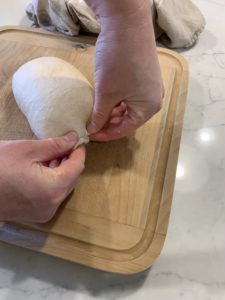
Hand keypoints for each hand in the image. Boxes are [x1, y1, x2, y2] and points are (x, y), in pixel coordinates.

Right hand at [0, 132, 84, 222]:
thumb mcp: (28, 149)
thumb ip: (55, 145)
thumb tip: (73, 139)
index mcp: (54, 189)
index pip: (77, 167)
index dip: (78, 151)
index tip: (76, 139)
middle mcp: (53, 205)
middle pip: (72, 179)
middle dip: (69, 161)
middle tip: (62, 144)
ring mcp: (44, 212)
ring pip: (62, 187)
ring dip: (60, 171)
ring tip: (51, 154)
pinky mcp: (35, 214)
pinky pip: (52, 195)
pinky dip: (52, 181)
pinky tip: (43, 168)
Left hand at [86, 0, 163, 140]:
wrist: (127, 22)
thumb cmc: (118, 61)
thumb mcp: (106, 93)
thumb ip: (99, 115)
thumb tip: (91, 130)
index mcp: (149, 108)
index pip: (125, 129)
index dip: (105, 134)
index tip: (89, 135)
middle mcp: (154, 100)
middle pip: (128, 119)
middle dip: (108, 122)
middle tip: (90, 124)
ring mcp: (150, 87)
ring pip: (128, 107)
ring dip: (111, 111)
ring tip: (94, 112)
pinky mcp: (144, 75)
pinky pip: (129, 95)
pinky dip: (116, 99)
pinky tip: (103, 99)